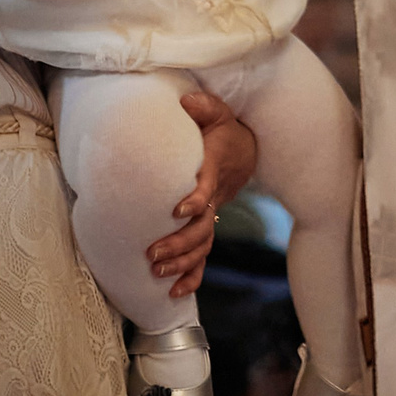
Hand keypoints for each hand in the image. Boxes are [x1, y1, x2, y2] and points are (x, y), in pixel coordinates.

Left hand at [146, 91, 258, 298]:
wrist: (243, 151)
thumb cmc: (222, 131)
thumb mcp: (217, 112)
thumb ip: (203, 107)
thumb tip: (185, 102)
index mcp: (214, 170)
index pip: (207, 187)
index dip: (196, 199)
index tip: (178, 209)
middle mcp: (214, 198)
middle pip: (202, 227)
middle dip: (179, 243)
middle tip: (152, 254)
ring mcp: (212, 217)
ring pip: (202, 246)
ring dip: (181, 263)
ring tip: (157, 273)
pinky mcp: (207, 227)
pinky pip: (203, 257)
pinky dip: (192, 277)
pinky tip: (176, 293)